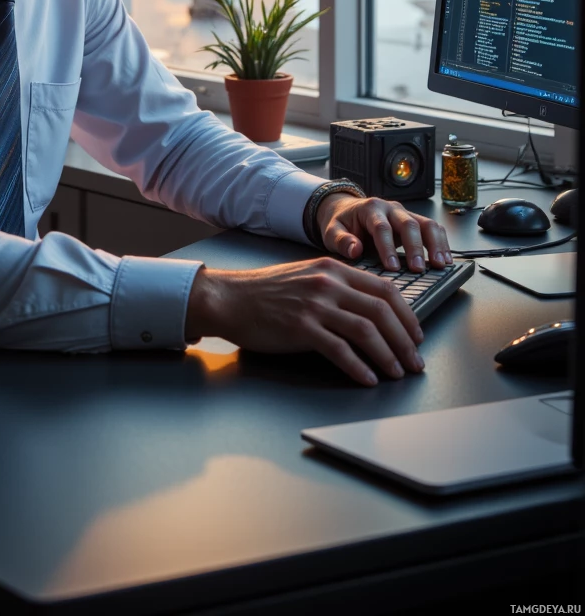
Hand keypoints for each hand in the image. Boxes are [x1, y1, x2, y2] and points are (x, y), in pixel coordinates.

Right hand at [186, 260, 424, 386]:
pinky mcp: (301, 327)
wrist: (231, 299)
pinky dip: (359, 367)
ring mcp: (315, 304)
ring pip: (366, 331)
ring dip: (388, 356)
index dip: (407, 315)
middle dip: (405, 340)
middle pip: (381, 311)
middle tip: (414, 360)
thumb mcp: (307, 277)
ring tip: (397, 372)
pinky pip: (340, 350)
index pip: (385, 289)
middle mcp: (328, 283)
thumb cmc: (267, 292)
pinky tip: (367, 378)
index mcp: (333, 268)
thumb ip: (338, 287)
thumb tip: (372, 312)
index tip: (416, 335)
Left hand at [316, 193, 452, 272]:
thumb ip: (340, 240)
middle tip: (417, 268)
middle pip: (408, 223)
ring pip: (425, 223)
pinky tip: (446, 259)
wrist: (346, 210)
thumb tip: (354, 250)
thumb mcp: (331, 231)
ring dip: (435, 244)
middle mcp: (390, 209)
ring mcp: (404, 214)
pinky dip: (442, 243)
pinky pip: (432, 228)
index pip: (381, 227)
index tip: (392, 266)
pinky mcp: (413, 222)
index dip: (388, 247)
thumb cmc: (341, 223)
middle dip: (415, 247)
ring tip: (440, 264)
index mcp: (369, 209)